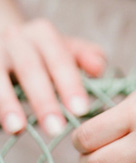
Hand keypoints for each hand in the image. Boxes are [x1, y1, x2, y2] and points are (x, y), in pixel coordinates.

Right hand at [0, 19, 104, 134]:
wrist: (5, 42)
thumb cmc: (45, 54)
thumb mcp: (67, 49)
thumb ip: (87, 57)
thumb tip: (98, 68)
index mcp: (42, 33)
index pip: (59, 59)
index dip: (70, 85)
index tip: (81, 110)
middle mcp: (15, 39)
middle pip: (30, 69)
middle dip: (43, 100)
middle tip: (56, 129)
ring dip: (7, 104)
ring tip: (18, 129)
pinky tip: (0, 126)